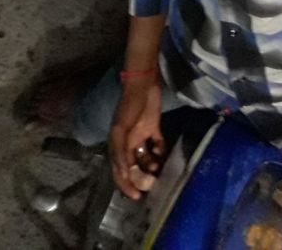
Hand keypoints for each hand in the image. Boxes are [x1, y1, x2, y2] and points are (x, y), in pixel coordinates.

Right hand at [109, 79, 163, 199]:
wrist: (143, 85)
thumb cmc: (130, 106)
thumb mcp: (121, 128)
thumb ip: (120, 151)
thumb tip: (125, 173)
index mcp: (118, 144)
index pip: (120, 170)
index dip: (126, 184)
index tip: (136, 197)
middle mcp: (129, 142)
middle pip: (134, 166)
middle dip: (141, 177)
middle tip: (151, 185)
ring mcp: (141, 134)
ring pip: (146, 157)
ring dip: (151, 165)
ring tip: (159, 169)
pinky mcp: (153, 126)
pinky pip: (157, 144)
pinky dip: (160, 150)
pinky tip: (163, 153)